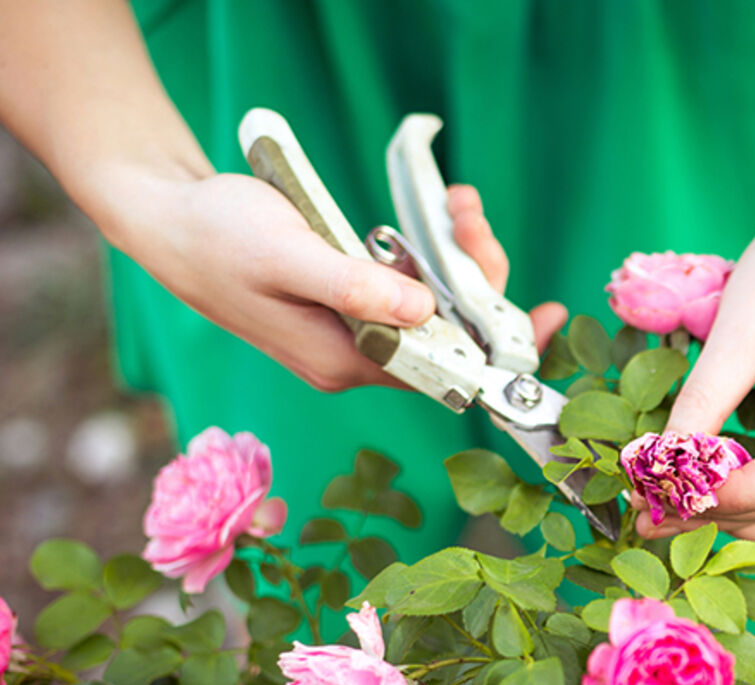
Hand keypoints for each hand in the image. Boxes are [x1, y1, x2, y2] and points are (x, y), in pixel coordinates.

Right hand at [111, 172, 564, 390]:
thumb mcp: (288, 256)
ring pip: (436, 307)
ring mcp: (354, 331)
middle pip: (449, 335)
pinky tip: (439, 214)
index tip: (547, 319)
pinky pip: (413, 288)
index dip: (499, 348)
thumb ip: (355, 288)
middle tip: (470, 214)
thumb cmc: (218, 237)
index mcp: (343, 361)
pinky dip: (433, 253)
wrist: (167, 221)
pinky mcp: (352, 303)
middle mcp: (356, 357)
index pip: (444, 370)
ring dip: (458, 257)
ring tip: (457, 202)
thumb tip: (424, 312)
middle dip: (476, 277)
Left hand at [639, 197, 754, 541]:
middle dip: (726, 510)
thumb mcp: (740, 326)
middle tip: (650, 515)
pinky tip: (701, 495)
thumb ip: (706, 397)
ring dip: (736, 516)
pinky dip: (752, 499)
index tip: (671, 496)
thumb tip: (660, 464)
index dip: (739, 492)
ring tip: (667, 513)